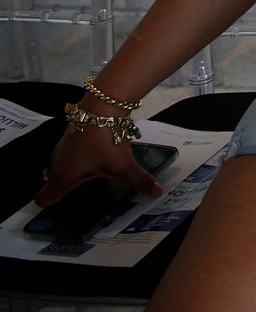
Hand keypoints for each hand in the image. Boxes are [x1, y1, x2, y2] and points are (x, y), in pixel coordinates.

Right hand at [35, 108, 161, 207]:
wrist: (102, 104)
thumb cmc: (106, 139)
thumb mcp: (123, 164)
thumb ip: (138, 181)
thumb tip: (156, 194)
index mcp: (62, 177)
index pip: (43, 199)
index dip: (53, 207)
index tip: (71, 207)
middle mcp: (56, 164)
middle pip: (55, 184)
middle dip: (68, 191)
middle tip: (88, 195)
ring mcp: (62, 148)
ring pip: (64, 167)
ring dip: (76, 172)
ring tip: (97, 177)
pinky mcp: (70, 136)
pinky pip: (72, 154)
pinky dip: (82, 158)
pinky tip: (100, 156)